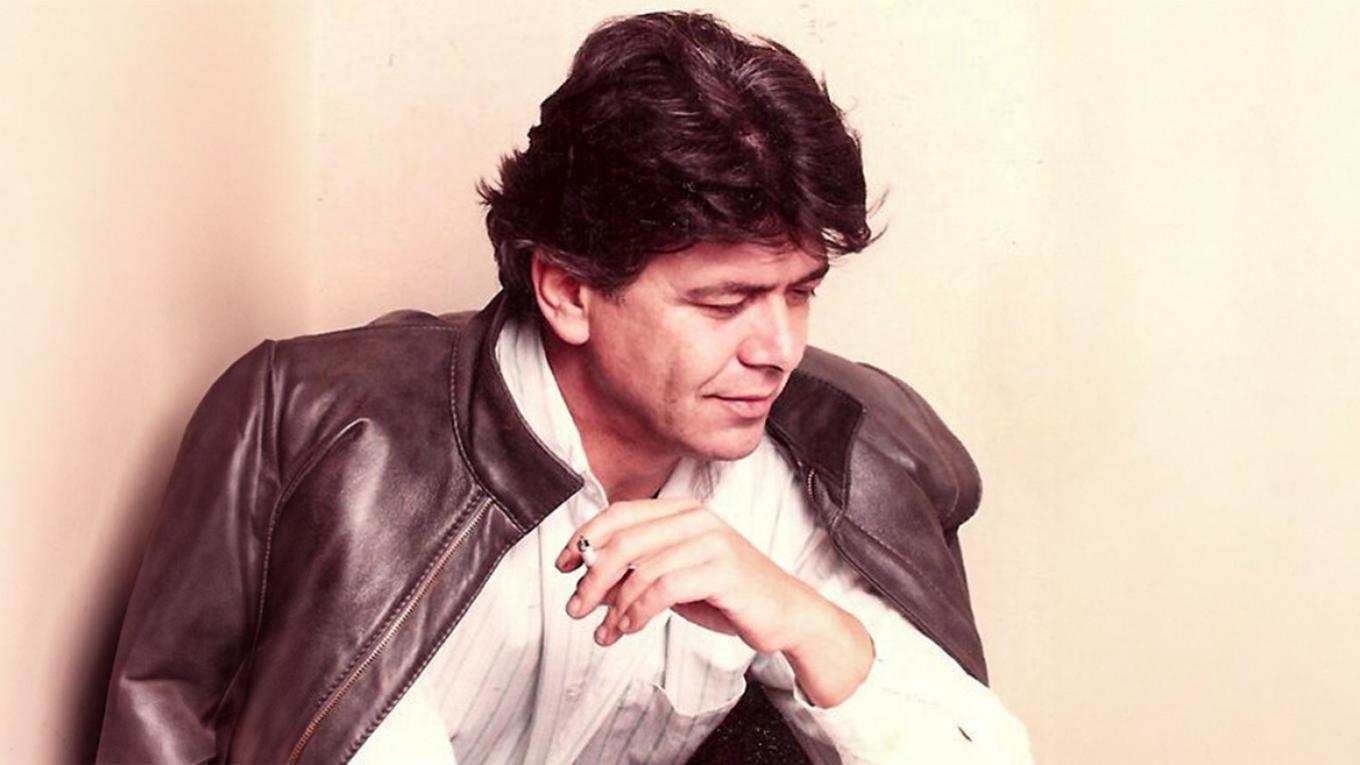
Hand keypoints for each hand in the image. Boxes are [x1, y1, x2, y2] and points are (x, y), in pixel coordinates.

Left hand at [556, 497, 818, 652]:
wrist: (786, 614)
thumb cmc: (729, 596)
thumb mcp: (673, 582)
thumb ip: (635, 577)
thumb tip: (588, 586)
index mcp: (682, 511)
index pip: (620, 514)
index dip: (585, 538)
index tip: (563, 566)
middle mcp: (696, 518)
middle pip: (624, 540)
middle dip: (592, 576)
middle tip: (575, 606)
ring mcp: (711, 541)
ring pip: (641, 568)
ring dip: (614, 605)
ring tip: (606, 631)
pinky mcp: (723, 569)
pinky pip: (664, 588)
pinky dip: (638, 611)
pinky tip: (630, 628)